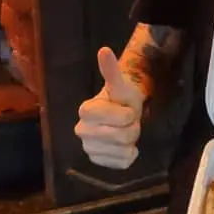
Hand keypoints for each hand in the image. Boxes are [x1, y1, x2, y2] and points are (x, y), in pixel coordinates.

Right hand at [74, 47, 145, 168]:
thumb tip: (104, 50)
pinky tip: (125, 146)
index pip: (114, 117)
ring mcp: (88, 148)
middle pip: (121, 136)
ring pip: (122, 149)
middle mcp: (81, 130)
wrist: (122, 115)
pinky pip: (122, 163)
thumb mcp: (119, 85)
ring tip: (125, 131)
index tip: (127, 109)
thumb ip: (111, 70)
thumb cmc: (120, 99)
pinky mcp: (97, 162)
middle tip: (128, 121)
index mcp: (85, 111)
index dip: (126, 114)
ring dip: (131, 140)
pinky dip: (130, 154)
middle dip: (132, 127)